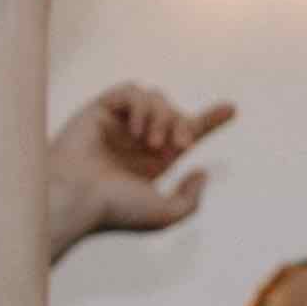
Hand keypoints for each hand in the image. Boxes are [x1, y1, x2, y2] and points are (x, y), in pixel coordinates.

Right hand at [46, 83, 233, 251]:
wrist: (75, 198)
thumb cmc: (114, 210)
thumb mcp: (164, 215)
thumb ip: (191, 199)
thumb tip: (200, 171)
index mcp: (154, 162)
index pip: (187, 133)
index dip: (210, 120)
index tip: (231, 109)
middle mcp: (138, 140)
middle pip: (177, 113)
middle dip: (186, 125)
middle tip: (181, 145)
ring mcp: (119, 123)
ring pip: (157, 98)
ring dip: (163, 117)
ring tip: (150, 143)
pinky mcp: (100, 109)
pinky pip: (132, 91)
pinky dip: (141, 106)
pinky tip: (136, 131)